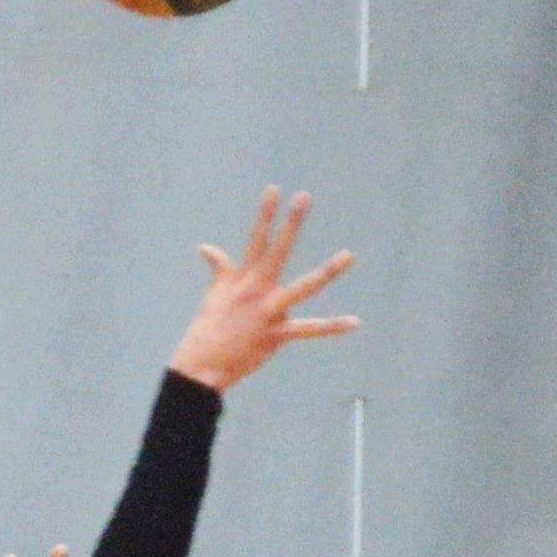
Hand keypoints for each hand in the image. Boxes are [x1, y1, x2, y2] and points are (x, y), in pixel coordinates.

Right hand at [167, 190, 355, 391]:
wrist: (201, 366)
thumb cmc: (208, 329)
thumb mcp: (213, 295)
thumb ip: (219, 269)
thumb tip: (205, 247)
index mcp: (242, 279)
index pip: (256, 239)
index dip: (266, 214)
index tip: (276, 190)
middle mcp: (257, 290)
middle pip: (278, 251)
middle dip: (291, 224)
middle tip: (304, 197)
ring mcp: (269, 312)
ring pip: (303, 287)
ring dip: (327, 272)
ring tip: (349, 255)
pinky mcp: (277, 335)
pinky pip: (310, 329)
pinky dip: (332, 326)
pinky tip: (355, 322)